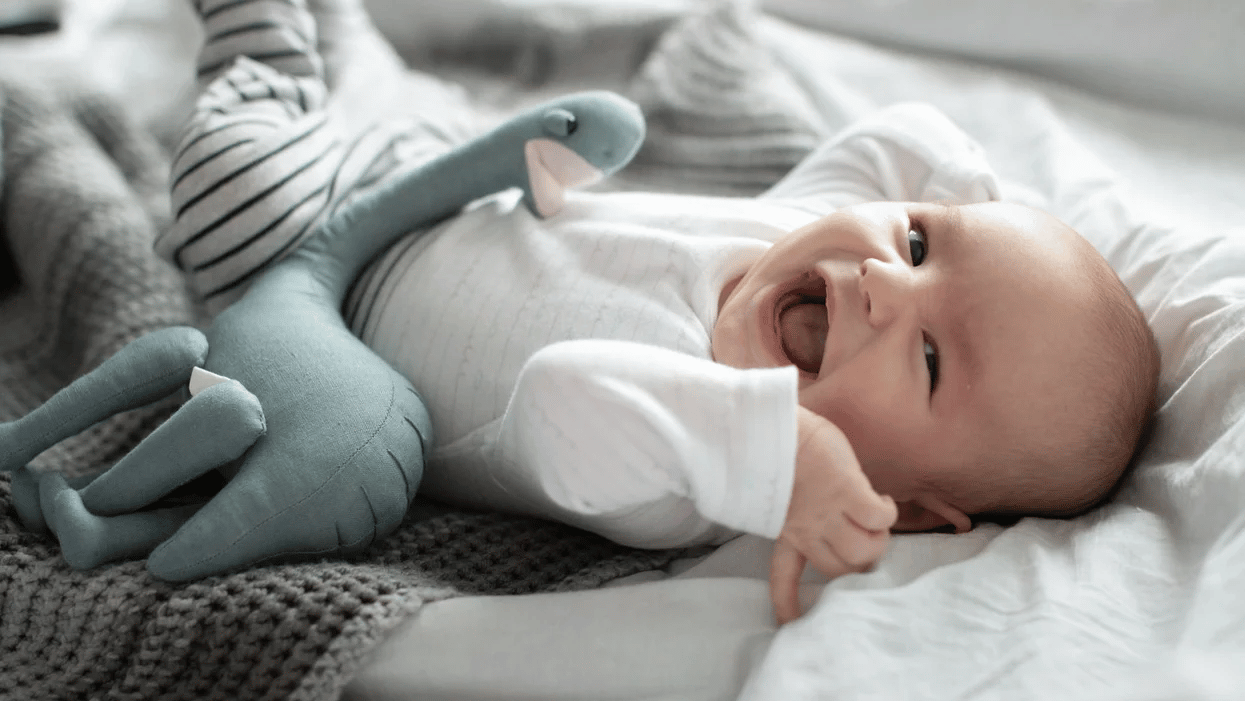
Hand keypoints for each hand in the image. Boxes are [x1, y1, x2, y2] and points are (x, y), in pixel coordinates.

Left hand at [769, 407, 897, 624]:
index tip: (790, 624)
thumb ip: (802, 510)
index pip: (783, 578)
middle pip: (842, 572)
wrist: (771, 425)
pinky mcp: (848, 493)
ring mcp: (828, 514)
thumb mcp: (781, 490)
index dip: (788, 604)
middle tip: (867, 535)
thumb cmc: (776, 449)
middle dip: (861, 560)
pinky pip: (881, 520)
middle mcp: (807, 530)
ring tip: (877, 518)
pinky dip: (887, 513)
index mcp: (785, 531)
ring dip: (878, 538)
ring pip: (866, 552)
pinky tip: (883, 499)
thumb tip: (834, 517)